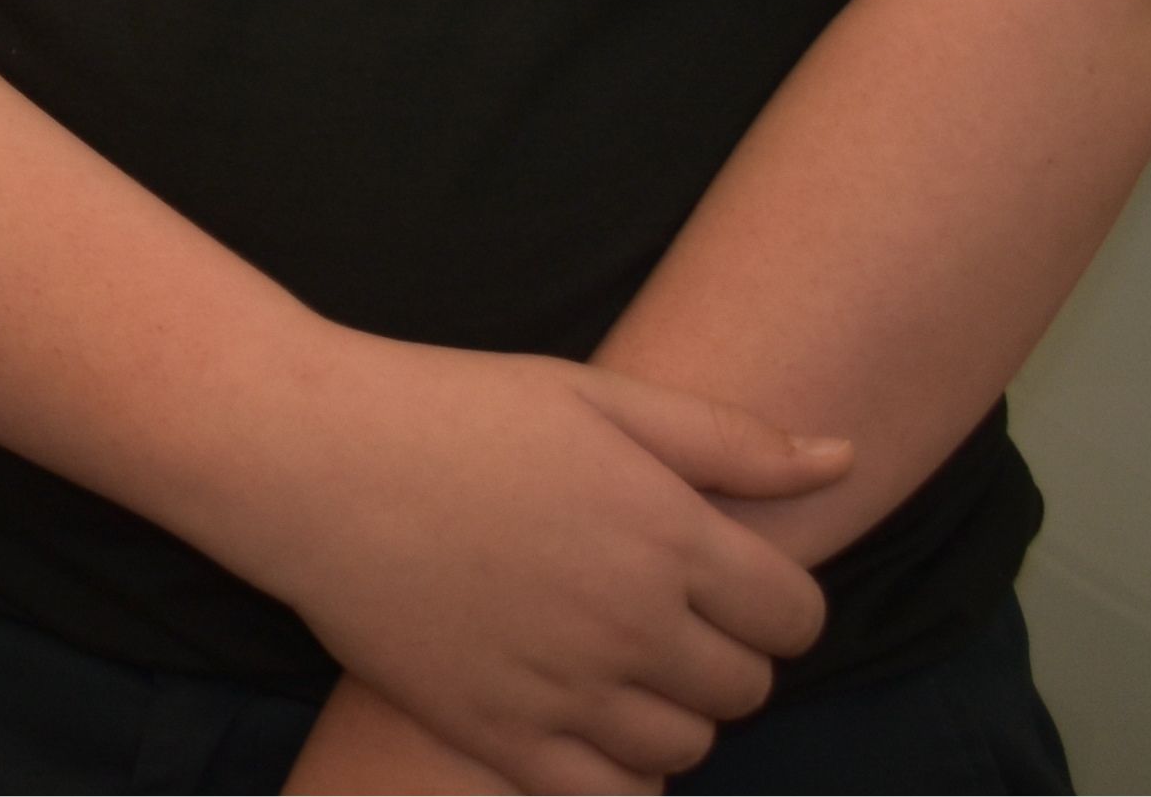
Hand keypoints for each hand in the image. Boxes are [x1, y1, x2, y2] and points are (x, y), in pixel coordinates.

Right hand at [234, 344, 841, 791]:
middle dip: (721, 656)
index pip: (794, 617)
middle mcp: (632, 620)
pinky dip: (618, 773)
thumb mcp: (593, 395)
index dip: (770, 604)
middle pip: (745, 688)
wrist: (306, 456)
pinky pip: (609, 795)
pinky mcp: (500, 731)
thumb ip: (728, 438)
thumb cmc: (449, 409)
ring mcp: (566, 685)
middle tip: (658, 615)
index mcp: (667, 532)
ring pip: (685, 747)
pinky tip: (584, 723)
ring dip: (672, 715)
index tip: (721, 581)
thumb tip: (844, 457)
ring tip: (614, 664)